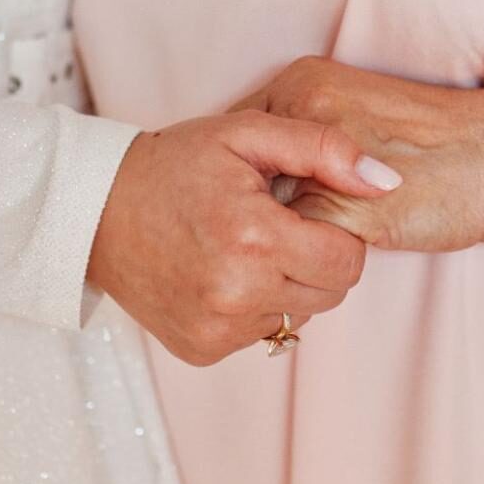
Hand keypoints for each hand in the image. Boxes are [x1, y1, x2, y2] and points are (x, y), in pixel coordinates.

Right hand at [90, 111, 400, 365]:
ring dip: (283, 284)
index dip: (335, 232)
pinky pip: (259, 332)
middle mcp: (237, 294)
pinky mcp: (202, 349)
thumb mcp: (248, 134)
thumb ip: (325, 150)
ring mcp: (217, 329)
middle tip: (272, 227)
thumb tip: (389, 183)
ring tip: (241, 248)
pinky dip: (251, 306)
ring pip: (298, 315)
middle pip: (330, 293)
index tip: (301, 211)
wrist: (94, 211)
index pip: (349, 260)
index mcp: (255, 239)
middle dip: (315, 259)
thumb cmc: (174, 165)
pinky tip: (219, 273)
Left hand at [235, 57, 483, 254]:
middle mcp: (303, 109)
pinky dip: (298, 258)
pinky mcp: (339, 208)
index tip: (243, 196)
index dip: (240, 173)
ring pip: (260, 209)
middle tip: (250, 226)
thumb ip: (305, 133)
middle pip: (240, 170)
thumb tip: (253, 179)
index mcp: (305, 80)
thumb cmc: (437, 144)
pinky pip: (294, 245)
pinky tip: (313, 259)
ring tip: (284, 245)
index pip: (238, 133)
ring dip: (269, 233)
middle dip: (245, 203)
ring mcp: (318, 157)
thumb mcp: (358, 114)